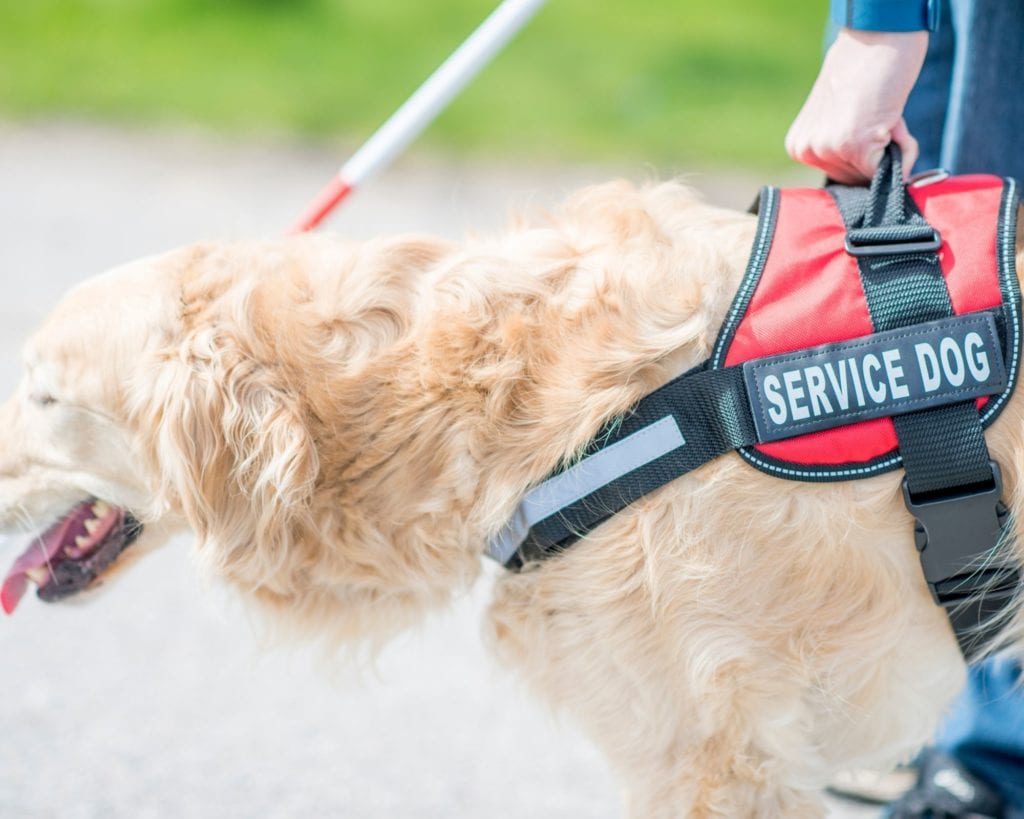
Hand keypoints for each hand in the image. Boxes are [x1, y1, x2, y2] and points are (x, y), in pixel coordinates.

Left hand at [786, 28, 927, 183]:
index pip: (840, 176)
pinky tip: (895, 119)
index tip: (866, 122)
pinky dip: (906, 148)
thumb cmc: (864, 69)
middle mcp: (808, 151)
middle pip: (857, 179)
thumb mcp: (836, 115)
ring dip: (893, 148)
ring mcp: (828, 150)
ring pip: (876, 175)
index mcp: (799, 146)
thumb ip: (839, 144)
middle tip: (880, 115)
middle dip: (878, 152)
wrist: (877, 35)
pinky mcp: (854, 146)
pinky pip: (892, 170)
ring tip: (885, 114)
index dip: (865, 154)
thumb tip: (861, 176)